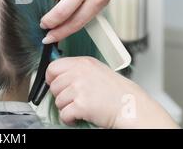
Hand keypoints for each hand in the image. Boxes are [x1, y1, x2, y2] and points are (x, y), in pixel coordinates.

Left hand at [46, 57, 177, 128]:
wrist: (131, 107)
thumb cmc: (118, 92)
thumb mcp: (97, 70)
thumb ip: (78, 69)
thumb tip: (59, 74)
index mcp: (83, 63)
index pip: (53, 66)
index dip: (51, 77)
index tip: (53, 83)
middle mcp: (80, 73)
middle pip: (54, 86)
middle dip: (60, 96)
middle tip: (72, 100)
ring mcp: (80, 89)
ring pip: (58, 101)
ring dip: (66, 108)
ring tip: (79, 109)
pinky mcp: (81, 105)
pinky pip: (64, 114)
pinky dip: (68, 119)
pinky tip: (78, 117)